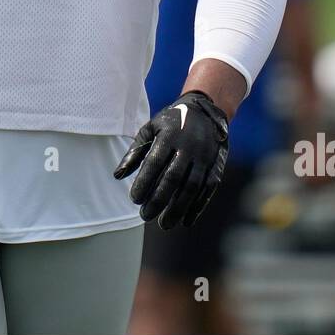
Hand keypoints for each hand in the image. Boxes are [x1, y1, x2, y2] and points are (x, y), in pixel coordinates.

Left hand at [113, 90, 228, 228]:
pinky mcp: (216, 165)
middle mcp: (189, 146)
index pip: (155, 162)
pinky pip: (208, 188)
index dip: (144, 182)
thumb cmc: (171, 123)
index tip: (134, 200)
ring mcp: (205, 156)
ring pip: (192, 186)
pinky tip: (186, 220)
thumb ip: (135, 152)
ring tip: (164, 224)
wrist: (206, 110)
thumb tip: (118, 176)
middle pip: (173, 178)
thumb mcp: (150, 129)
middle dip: (159, 200)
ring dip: (178, 208)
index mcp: (169, 136)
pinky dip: (198, 206)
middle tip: (145, 216)